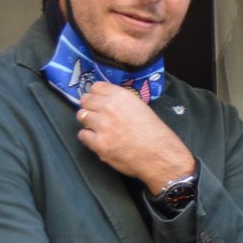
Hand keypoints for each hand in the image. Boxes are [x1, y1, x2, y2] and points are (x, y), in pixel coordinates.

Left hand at [75, 83, 194, 192]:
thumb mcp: (141, 108)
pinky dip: (88, 137)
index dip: (95, 94)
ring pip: (81, 116)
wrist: (160, 155)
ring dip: (88, 121)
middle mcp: (109, 107)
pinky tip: (98, 140)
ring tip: (98, 128)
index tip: (97, 100)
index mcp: (121, 96)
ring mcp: (102, 126)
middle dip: (89, 107)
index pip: (96, 87)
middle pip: (86, 101)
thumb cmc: (156, 133)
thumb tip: (107, 103)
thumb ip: (122, 103)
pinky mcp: (98, 143)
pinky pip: (83, 135)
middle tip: (95, 115)